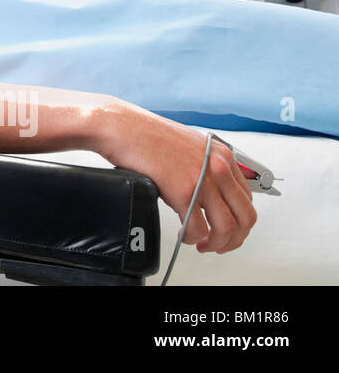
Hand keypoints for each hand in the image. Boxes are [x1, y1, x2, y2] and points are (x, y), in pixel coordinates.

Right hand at [96, 103, 256, 253]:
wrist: (124, 127)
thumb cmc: (147, 135)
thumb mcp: (189, 146)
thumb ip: (205, 166)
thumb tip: (210, 192)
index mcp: (222, 155)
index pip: (248, 199)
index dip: (240, 221)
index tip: (228, 229)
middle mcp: (218, 168)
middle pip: (245, 217)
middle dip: (234, 239)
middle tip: (220, 245)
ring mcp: (203, 180)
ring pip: (226, 228)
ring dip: (215, 244)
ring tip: (201, 245)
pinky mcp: (183, 191)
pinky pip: (197, 228)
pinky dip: (192, 238)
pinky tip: (183, 236)